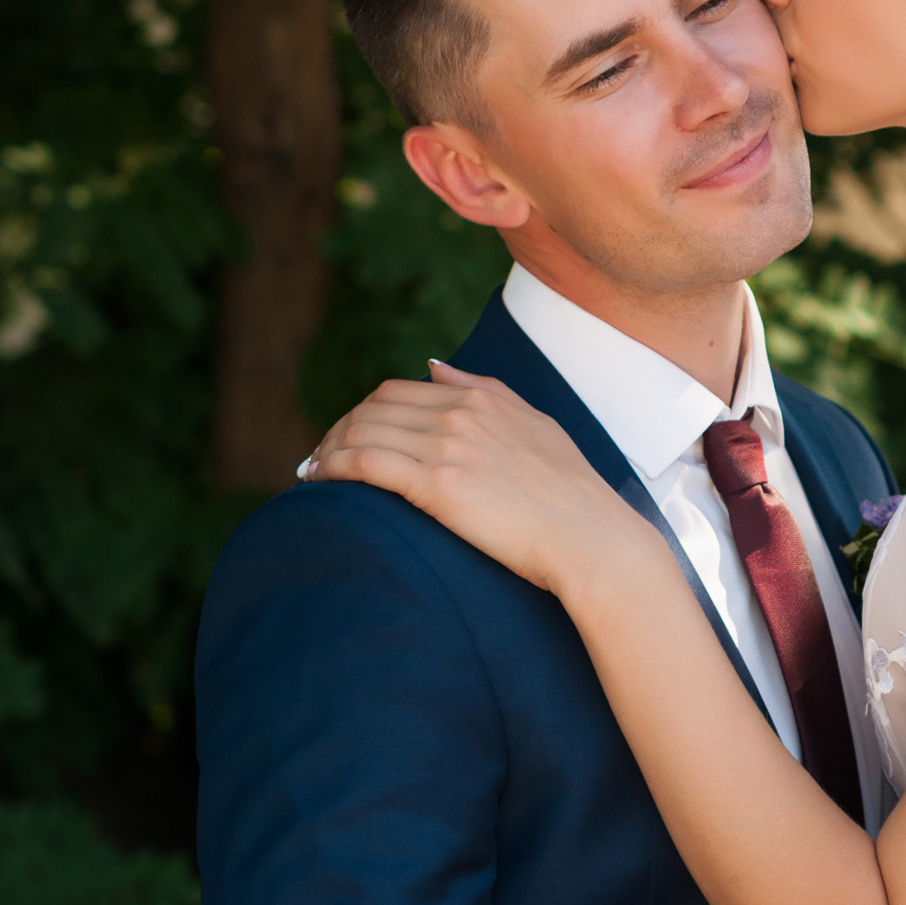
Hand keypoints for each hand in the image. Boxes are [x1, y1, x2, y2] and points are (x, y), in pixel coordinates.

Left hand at [302, 362, 654, 594]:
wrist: (592, 539)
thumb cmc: (572, 495)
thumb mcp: (535, 425)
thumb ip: (482, 390)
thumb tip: (434, 365)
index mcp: (482, 398)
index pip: (399, 391)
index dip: (363, 413)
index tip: (348, 437)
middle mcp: (460, 413)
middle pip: (372, 408)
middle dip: (338, 430)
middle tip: (321, 458)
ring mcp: (448, 446)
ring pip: (362, 432)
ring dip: (327, 450)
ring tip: (312, 473)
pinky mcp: (438, 484)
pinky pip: (364, 463)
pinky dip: (331, 467)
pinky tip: (317, 481)